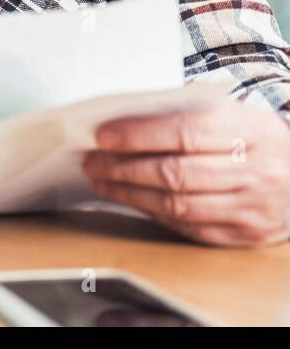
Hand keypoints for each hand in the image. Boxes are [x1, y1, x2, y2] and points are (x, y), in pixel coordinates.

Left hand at [82, 95, 289, 246]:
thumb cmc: (256, 139)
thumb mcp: (236, 115)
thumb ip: (188, 114)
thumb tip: (125, 121)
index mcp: (252, 131)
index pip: (185, 132)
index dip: (138, 135)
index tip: (102, 136)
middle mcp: (256, 171)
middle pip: (175, 173)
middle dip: (123, 168)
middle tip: (91, 161)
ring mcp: (252, 207)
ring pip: (178, 205)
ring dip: (129, 193)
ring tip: (101, 180)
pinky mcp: (245, 234)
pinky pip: (189, 227)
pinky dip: (152, 213)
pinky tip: (130, 199)